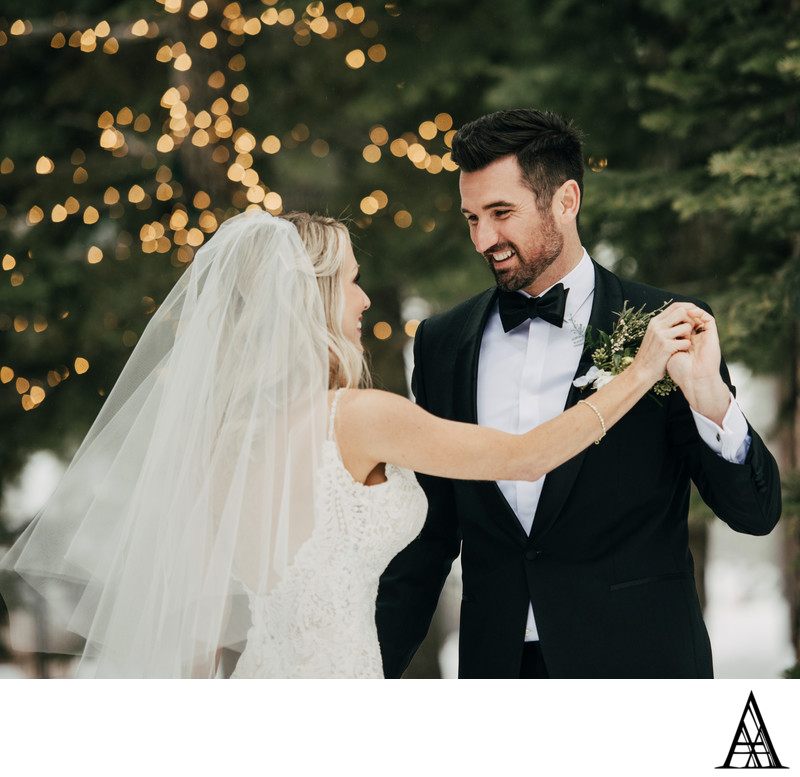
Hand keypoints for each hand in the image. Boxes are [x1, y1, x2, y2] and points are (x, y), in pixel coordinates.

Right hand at [631, 302, 700, 386]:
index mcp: (655, 322)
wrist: (641, 371)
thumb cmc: (651, 355)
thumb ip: (664, 326)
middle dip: (691, 320)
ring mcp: (661, 335)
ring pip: (686, 326)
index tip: (695, 315)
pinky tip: (680, 352)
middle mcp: (657, 326)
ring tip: (683, 343)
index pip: (675, 306)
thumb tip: (681, 315)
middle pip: (682, 312)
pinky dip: (686, 347)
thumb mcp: (654, 336)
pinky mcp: (666, 346)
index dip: (688, 308)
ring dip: (689, 335)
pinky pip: (686, 341)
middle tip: (692, 330)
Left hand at [666, 307, 730, 423]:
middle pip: (689, 318)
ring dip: (689, 312)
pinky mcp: (712, 335)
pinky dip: (699, 312)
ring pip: (698, 317)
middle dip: (681, 313)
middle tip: (673, 313)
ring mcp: (704, 336)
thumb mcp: (668, 354)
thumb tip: (656, 333)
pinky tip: (690, 312)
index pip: (680, 324)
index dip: (673, 318)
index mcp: (686, 341)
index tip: (663, 316)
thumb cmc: (679, 371)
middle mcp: (696, 337)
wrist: (694, 379)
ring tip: (682, 312)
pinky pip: (708, 319)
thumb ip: (666, 343)